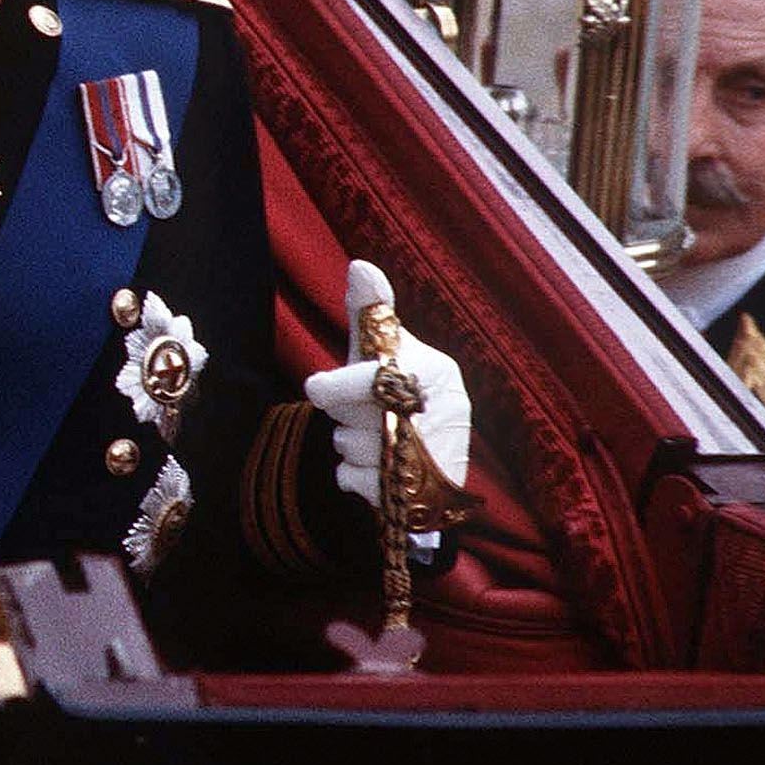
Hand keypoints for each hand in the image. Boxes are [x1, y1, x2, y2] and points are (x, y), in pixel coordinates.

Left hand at [303, 260, 469, 507]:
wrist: (422, 457)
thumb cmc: (395, 388)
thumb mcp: (381, 347)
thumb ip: (371, 311)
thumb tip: (359, 264)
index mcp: (437, 374)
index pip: (371, 381)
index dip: (334, 387)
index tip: (319, 386)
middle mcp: (445, 416)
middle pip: (360, 419)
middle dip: (346, 417)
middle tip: (361, 414)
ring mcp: (435, 461)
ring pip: (356, 451)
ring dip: (350, 445)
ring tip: (373, 438)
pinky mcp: (421, 500)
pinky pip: (356, 483)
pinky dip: (351, 475)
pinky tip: (369, 467)